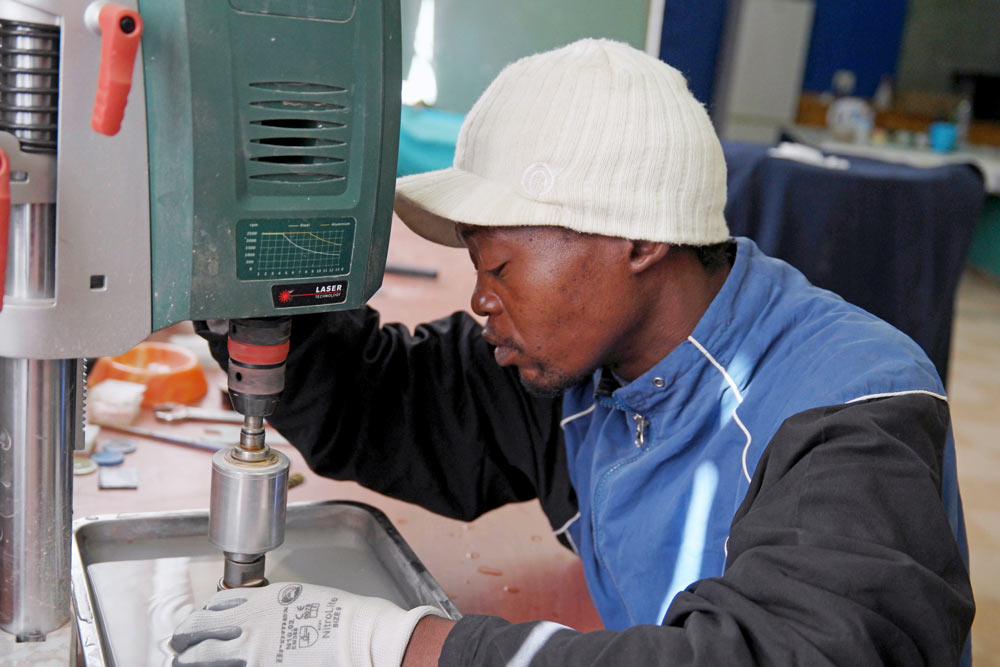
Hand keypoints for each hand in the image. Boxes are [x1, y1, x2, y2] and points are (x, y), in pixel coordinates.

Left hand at [171, 582, 444, 666]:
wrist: (362, 640)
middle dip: (184, 650)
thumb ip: (264, 603)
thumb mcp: (295, 596)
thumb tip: (246, 610)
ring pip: (204, 665)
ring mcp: (252, 660)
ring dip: (194, 664)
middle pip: (196, 644)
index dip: (192, 625)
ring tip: (187, 665)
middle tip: (180, 654)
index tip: (189, 631)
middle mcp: (246, 632)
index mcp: (254, 605)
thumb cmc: (339, 616)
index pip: (205, 614)